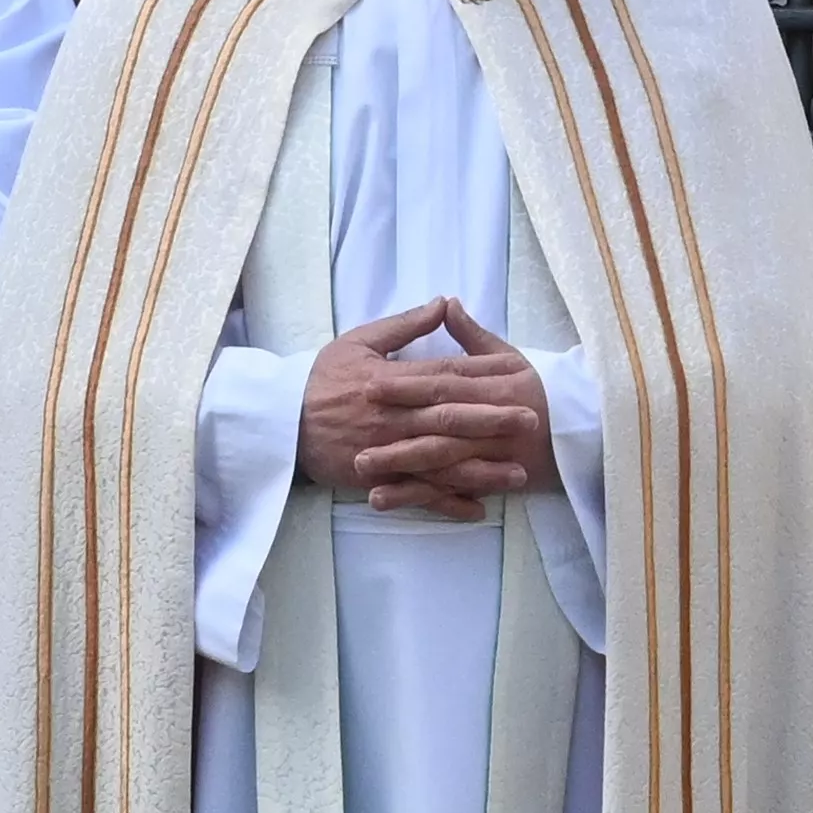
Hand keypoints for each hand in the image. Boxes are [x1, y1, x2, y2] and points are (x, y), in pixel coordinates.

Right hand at [297, 297, 550, 522]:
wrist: (281, 422)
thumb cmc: (322, 378)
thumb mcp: (359, 341)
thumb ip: (405, 324)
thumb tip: (444, 303)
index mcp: (392, 379)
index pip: (445, 375)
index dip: (484, 374)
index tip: (518, 373)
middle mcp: (393, 416)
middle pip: (450, 417)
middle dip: (493, 420)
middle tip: (531, 421)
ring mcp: (387, 451)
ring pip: (440, 461)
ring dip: (480, 469)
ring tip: (517, 474)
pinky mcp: (378, 478)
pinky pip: (416, 494)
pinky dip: (446, 503)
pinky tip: (477, 509)